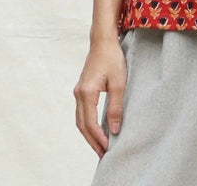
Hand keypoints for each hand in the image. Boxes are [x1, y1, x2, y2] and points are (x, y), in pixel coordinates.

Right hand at [73, 37, 126, 157]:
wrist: (103, 41)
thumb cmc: (112, 58)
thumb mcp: (118, 83)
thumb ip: (116, 107)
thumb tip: (115, 129)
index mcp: (87, 93)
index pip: (91, 123)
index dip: (99, 138)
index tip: (108, 148)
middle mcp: (79, 94)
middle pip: (82, 125)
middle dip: (93, 141)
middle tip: (103, 155)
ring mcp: (78, 92)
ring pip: (80, 120)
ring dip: (89, 134)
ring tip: (100, 146)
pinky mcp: (82, 90)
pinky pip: (82, 112)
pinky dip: (88, 124)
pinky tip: (97, 130)